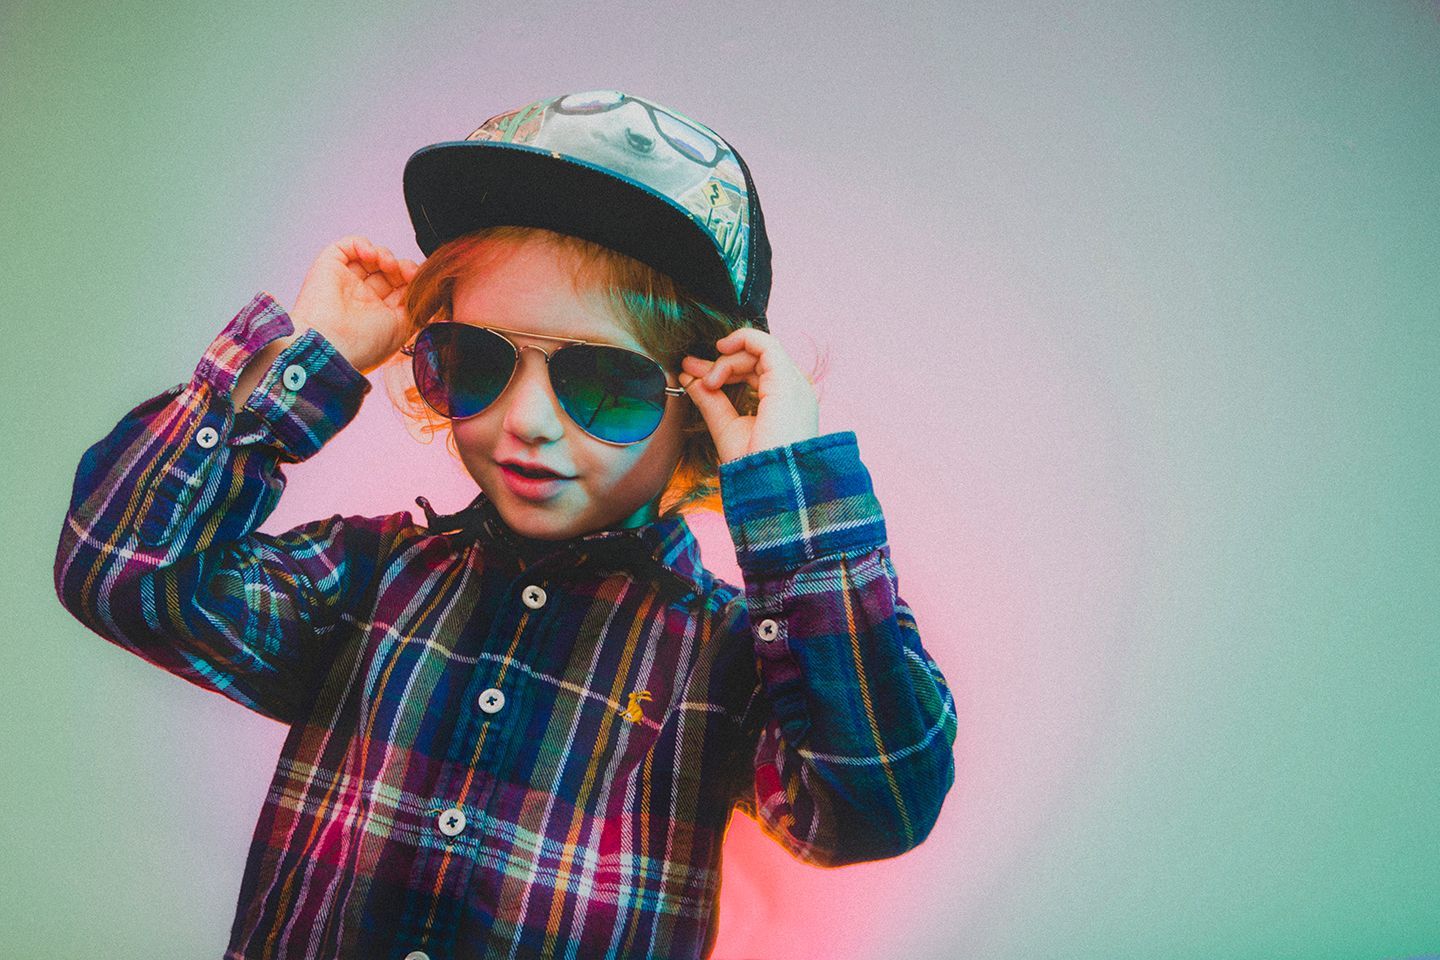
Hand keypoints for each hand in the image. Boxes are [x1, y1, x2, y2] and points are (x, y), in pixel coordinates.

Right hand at [289, 236, 419, 374]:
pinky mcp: (329, 267)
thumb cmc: (363, 345)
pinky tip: (370, 255)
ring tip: (388, 265)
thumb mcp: (403, 329)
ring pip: (370, 257)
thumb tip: (433, 292)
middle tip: (406, 271)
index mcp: (377, 315)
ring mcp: (345, 282)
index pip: (400, 288)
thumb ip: (419, 307)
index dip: (412, 279)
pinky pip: (348, 246)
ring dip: (385, 255)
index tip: (420, 279)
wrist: (330, 345)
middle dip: (401, 267)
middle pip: (388, 271)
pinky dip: (362, 244)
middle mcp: (361, 298)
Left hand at [679, 328, 819, 463]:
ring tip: (708, 381)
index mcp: (784, 403)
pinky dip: (741, 341)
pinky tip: (720, 354)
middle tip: (689, 368)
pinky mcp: (787, 381)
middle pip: (756, 360)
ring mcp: (793, 384)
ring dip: (726, 359)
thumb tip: (688, 377)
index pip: (754, 373)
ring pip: (759, 350)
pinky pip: (765, 344)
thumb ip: (710, 400)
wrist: (769, 485)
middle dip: (720, 361)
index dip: (722, 368)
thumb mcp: (726, 426)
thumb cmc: (753, 466)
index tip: (690, 372)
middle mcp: (794, 391)